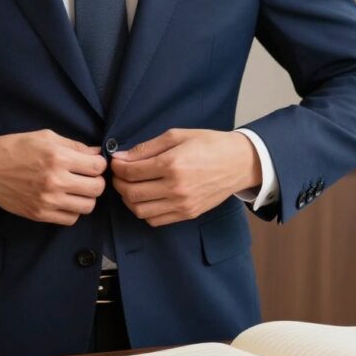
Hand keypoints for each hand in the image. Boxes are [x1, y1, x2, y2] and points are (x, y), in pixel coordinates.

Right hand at [0, 129, 106, 225]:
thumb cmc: (15, 148)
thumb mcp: (45, 137)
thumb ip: (74, 145)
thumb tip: (96, 153)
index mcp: (57, 157)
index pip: (97, 167)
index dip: (99, 164)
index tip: (92, 163)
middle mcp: (55, 181)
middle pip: (97, 188)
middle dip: (96, 181)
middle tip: (87, 177)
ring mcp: (47, 200)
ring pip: (87, 206)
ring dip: (87, 197)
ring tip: (77, 189)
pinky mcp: (39, 214)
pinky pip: (70, 219)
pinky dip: (73, 210)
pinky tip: (65, 200)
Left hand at [111, 129, 260, 226]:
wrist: (239, 163)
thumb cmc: (209, 144)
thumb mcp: (177, 136)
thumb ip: (147, 148)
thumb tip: (121, 157)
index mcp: (172, 164)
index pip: (131, 172)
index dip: (117, 167)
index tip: (116, 162)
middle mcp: (176, 187)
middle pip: (131, 193)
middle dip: (119, 183)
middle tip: (119, 175)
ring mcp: (182, 204)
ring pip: (140, 210)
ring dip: (128, 199)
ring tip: (130, 187)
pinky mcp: (188, 214)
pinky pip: (155, 220)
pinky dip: (143, 211)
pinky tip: (146, 198)